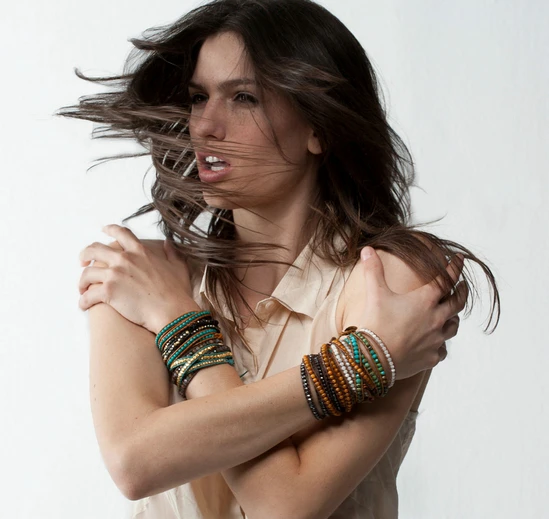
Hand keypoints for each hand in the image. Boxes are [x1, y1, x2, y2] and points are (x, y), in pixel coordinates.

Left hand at [78, 224, 200, 333]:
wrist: (171, 311)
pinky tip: (84, 306)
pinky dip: (83, 301)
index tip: (103, 230)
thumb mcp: (178, 267)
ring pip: (87, 273)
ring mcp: (114, 274)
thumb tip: (168, 243)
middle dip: (85, 254)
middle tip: (82, 262)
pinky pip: (87, 296)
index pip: (120, 233)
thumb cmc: (177, 292)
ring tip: (83, 289)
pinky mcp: (108, 292)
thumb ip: (172, 253)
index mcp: (140, 251)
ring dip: (82, 281)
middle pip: (95, 249)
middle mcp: (124, 259)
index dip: (110, 229)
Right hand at [345, 247, 466, 379]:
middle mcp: (436, 319)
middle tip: (463, 285)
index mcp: (425, 300)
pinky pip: (442, 349)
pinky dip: (441, 343)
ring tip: (451, 314)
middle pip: (458, 303)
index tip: (460, 259)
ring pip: (454, 326)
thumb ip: (373, 270)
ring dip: (453, 318)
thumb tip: (367, 249)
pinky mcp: (431, 357)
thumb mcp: (375, 293)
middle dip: (462, 291)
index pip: (446, 279)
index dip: (454, 267)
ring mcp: (436, 340)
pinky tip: (435, 343)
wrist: (373, 359)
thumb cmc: (375, 324)